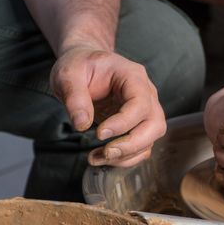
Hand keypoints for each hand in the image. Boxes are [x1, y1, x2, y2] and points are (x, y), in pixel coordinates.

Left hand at [50, 45, 166, 166]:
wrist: (86, 66)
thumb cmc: (80, 66)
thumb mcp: (68, 74)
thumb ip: (74, 97)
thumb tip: (82, 125)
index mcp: (133, 77)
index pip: (140, 103)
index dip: (124, 122)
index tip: (99, 133)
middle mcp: (147, 94)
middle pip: (155, 125)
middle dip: (133, 144)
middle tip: (107, 152)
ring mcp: (146, 111)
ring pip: (150, 139)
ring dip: (127, 155)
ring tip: (97, 157)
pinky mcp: (139, 125)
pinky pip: (141, 147)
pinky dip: (124, 157)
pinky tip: (101, 156)